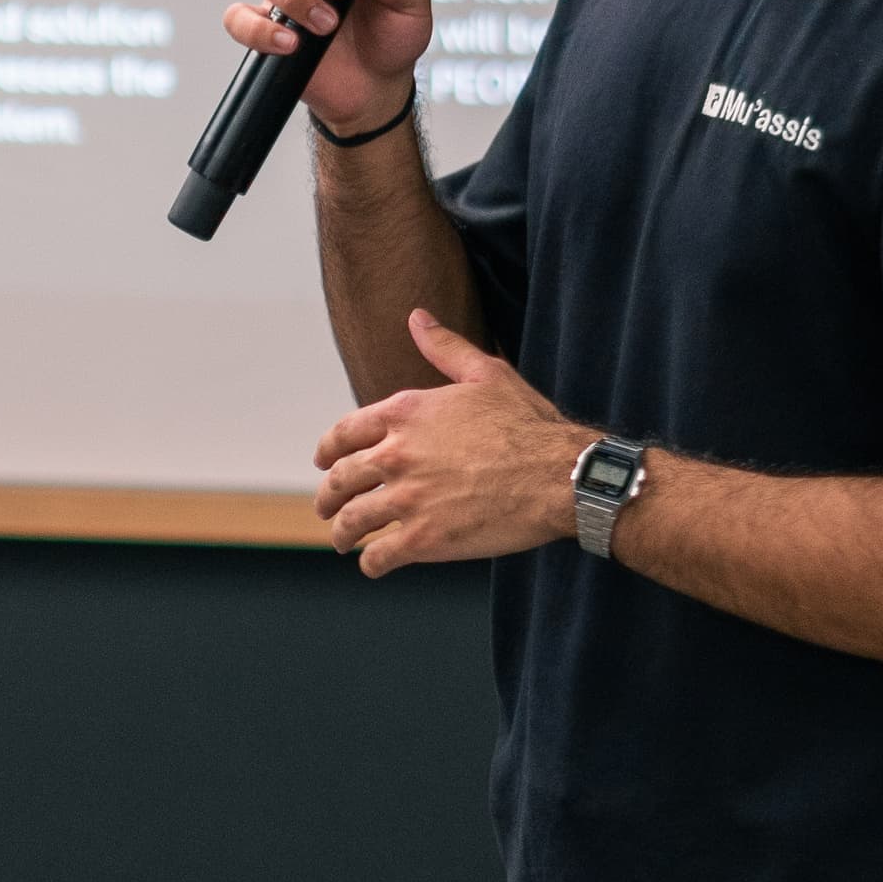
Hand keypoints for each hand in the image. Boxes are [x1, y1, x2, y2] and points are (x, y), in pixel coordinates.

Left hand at [315, 314, 583, 572]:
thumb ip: (445, 347)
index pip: (344, 433)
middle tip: (326, 508)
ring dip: (342, 533)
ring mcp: (407, 499)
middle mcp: (397, 455)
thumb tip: (417, 317)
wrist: (560, 475)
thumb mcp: (486, 373)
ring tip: (343, 541)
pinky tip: (375, 564)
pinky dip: (372, 563)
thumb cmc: (528, 424)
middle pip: (340, 480)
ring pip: (352, 521)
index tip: (322, 463)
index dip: (326, 451)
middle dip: (327, 497)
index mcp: (405, 413)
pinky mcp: (424, 540)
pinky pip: (379, 556)